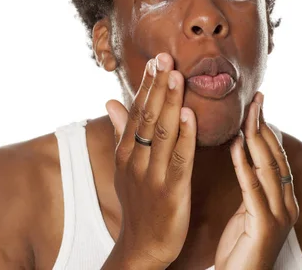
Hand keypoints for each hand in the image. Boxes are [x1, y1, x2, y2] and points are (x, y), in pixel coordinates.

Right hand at [103, 53, 196, 268]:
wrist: (143, 245)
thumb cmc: (138, 201)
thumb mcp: (124, 165)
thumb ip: (122, 130)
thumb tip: (110, 100)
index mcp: (126, 152)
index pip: (136, 111)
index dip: (146, 85)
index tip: (155, 60)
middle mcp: (136, 160)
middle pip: (147, 117)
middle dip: (157, 86)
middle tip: (165, 57)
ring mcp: (152, 175)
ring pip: (161, 132)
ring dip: (169, 102)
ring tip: (176, 75)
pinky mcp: (171, 190)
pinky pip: (179, 158)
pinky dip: (184, 135)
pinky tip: (190, 114)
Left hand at [215, 92, 299, 269]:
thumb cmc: (241, 251)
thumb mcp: (248, 213)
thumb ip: (252, 188)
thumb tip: (246, 158)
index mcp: (285, 201)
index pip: (277, 157)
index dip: (267, 130)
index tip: (258, 107)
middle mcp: (287, 205)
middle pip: (276, 157)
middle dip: (264, 126)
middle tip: (256, 100)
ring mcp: (279, 216)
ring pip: (268, 168)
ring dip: (255, 138)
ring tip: (247, 114)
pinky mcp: (266, 226)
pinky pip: (253, 188)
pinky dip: (244, 163)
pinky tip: (236, 145)